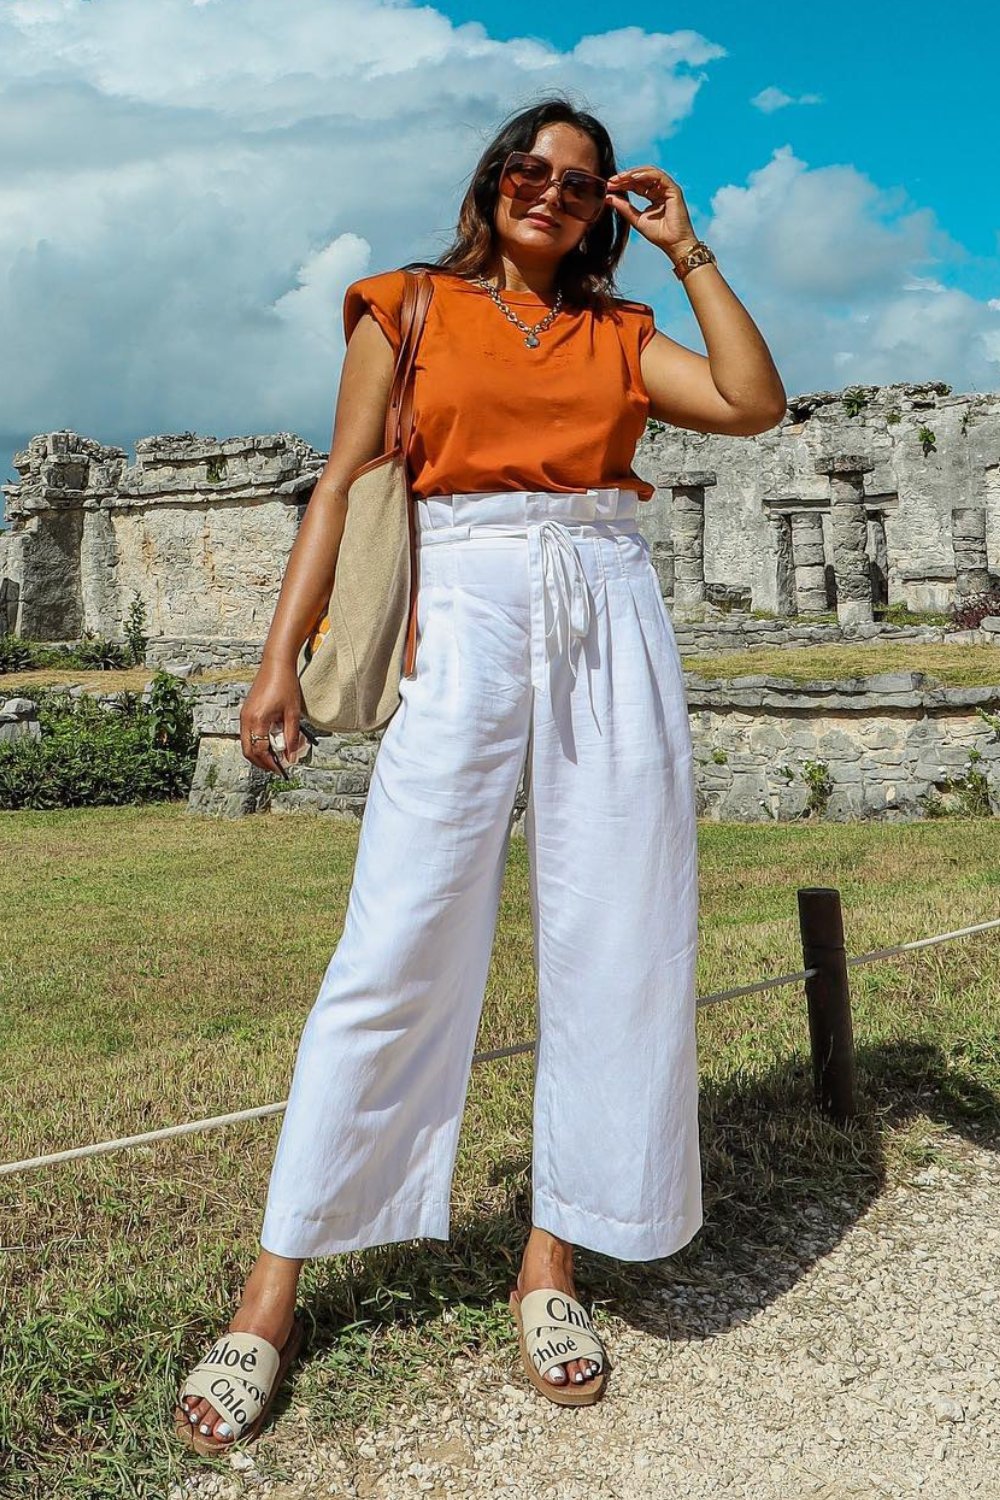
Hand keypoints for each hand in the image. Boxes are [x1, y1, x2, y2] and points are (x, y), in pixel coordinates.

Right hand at [240, 660, 303, 775]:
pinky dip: (258, 742)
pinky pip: (248, 734)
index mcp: (257, 720)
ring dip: (260, 752)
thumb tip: (291, 757)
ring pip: (247, 743)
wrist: (276, 664)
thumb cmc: (285, 683)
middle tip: (277, 766)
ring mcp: (244, 715)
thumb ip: (292, 737)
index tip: (282, 769)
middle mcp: (246, 719)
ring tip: (276, 755)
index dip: (271, 763)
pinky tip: (272, 740)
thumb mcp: (292, 714)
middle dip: (262, 762)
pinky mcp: (246, 712)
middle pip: (249, 751)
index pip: (260, 751)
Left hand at [605, 167, 699, 260]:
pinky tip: (634, 177)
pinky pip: (659, 177)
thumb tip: (607, 197)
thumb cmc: (658, 234)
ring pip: (649, 173)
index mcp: (652, 196)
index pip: (636, 185)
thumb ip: (623, 207)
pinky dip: (646, 175)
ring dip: (634, 173)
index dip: (622, 184)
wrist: (673, 244)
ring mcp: (667, 189)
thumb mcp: (636, 219)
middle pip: (641, 177)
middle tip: (611, 180)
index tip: (608, 186)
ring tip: (620, 177)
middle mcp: (660, 190)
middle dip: (625, 177)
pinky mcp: (673, 190)